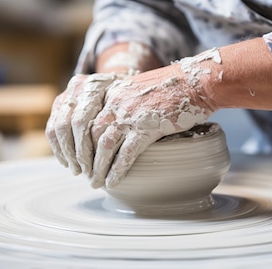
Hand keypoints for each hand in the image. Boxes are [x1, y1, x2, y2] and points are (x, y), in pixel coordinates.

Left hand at [46, 65, 215, 188]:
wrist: (194, 83)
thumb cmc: (170, 89)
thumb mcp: (137, 90)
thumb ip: (121, 103)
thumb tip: (111, 124)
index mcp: (111, 92)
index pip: (83, 118)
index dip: (77, 140)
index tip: (77, 156)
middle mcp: (116, 102)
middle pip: (88, 134)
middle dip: (83, 158)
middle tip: (84, 174)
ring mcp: (131, 115)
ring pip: (103, 146)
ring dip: (97, 168)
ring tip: (96, 183)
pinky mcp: (147, 127)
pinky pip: (126, 154)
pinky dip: (117, 171)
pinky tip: (113, 182)